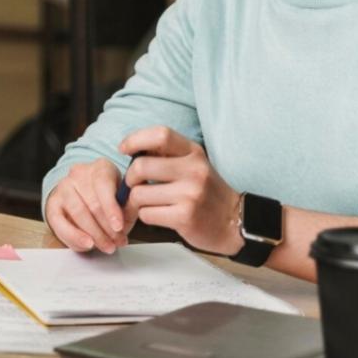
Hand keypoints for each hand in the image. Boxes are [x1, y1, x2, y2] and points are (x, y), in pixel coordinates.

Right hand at [45, 158, 131, 253]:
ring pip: (78, 212)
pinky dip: (74, 236)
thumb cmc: (109, 201)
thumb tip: (131, 213)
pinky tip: (87, 244)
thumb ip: (130, 206)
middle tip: (117, 242)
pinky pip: (59, 222)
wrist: (86, 199)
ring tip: (107, 246)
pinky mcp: (52, 204)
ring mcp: (63, 187)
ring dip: (94, 234)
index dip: (111, 208)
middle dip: (106, 228)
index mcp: (100, 167)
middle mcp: (79, 173)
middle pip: (92, 203)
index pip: (103, 184)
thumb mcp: (125, 201)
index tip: (119, 227)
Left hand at [118, 126, 241, 254]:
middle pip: (141, 166)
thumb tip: (130, 147)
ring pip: (139, 194)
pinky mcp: (185, 217)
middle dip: (130, 178)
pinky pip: (147, 214)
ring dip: (137, 201)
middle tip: (134, 185)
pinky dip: (146, 216)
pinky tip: (159, 215)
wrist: (233, 222)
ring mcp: (190, 194)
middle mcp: (194, 170)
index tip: (124, 149)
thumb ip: (166, 154)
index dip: (135, 139)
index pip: (160, 135)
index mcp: (193, 153)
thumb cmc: (205, 192)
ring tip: (149, 203)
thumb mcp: (192, 165)